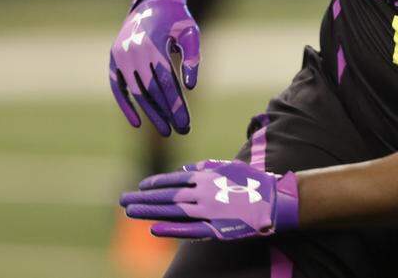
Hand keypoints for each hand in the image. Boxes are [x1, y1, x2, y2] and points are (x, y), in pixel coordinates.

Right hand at [109, 0, 200, 135]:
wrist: (153, 0)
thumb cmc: (177, 19)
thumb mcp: (190, 34)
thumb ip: (192, 59)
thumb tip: (190, 87)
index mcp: (152, 44)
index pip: (165, 83)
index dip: (175, 106)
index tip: (185, 124)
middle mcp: (132, 51)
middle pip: (150, 91)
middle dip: (166, 114)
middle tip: (181, 131)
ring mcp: (120, 56)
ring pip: (135, 92)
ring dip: (150, 113)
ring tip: (166, 131)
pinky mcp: (113, 60)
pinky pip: (117, 87)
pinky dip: (125, 105)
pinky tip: (136, 123)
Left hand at [120, 159, 299, 239]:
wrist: (274, 200)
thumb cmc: (252, 182)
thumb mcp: (228, 167)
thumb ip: (204, 167)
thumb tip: (184, 169)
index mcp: (207, 176)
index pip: (174, 179)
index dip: (155, 183)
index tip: (140, 186)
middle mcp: (204, 192)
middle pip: (168, 195)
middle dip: (143, 197)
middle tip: (123, 199)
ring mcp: (208, 211)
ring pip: (173, 211)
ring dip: (150, 211)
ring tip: (130, 211)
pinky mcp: (216, 228)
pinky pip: (189, 230)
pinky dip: (171, 229)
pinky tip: (154, 228)